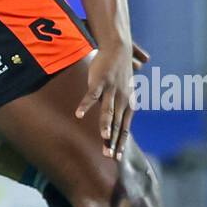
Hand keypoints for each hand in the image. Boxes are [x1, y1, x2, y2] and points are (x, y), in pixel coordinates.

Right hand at [75, 40, 135, 159]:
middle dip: (113, 140)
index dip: (120, 142)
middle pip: (117, 123)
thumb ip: (123, 106)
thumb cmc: (120, 71)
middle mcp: (121, 99)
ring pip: (108, 110)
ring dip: (105, 124)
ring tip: (103, 137)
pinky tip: (78, 114)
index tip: (117, 157)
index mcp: (128, 104)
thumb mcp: (126, 91)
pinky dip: (85, 105)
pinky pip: (92, 95)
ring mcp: (111, 90)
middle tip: (109, 156)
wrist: (119, 49)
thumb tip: (120, 120)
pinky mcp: (100, 81)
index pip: (124, 127)